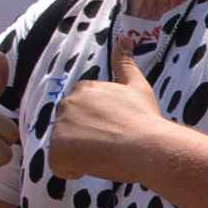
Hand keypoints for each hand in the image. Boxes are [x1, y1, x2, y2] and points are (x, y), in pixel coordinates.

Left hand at [47, 52, 169, 183]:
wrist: (149, 146)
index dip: (100, 127)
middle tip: (114, 145)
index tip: (118, 131)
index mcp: (84, 88)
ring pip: (66, 148)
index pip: (83, 115)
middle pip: (72, 130)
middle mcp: (67, 103)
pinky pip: (60, 166)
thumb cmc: (146, 118)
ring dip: (83, 155)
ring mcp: (60, 126)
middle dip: (88, 141)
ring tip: (107, 155)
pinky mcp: (58, 149)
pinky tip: (96, 164)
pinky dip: (75, 169)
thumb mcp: (137, 86)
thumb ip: (125, 63)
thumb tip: (124, 37)